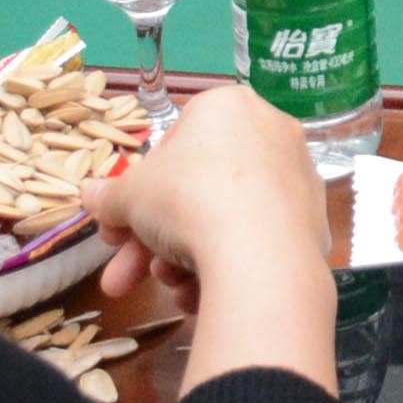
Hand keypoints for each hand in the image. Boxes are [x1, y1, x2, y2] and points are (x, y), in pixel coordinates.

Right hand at [80, 85, 335, 389]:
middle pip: (196, 190)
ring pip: (223, 219)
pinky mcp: (313, 222)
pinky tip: (197, 296)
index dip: (136, 193)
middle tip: (122, 277)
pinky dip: (224, 266)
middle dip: (151, 240)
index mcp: (228, 107)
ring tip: (167, 288)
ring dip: (183, 257)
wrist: (259, 252)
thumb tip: (90, 196)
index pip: (172, 145)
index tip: (117, 228)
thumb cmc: (187, 199)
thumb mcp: (129, 196)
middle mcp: (270, 132)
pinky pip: (255, 241)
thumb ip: (109, 196)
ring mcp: (296, 178)